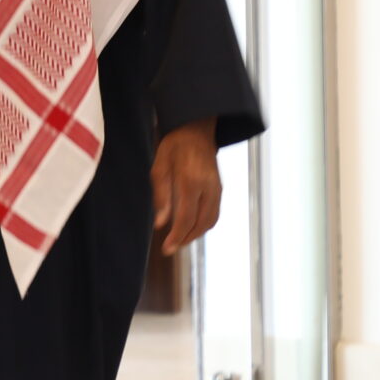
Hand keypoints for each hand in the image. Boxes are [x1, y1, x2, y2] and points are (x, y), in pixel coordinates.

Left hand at [150, 122, 222, 255]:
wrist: (196, 130)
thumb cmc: (174, 147)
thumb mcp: (159, 168)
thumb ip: (161, 196)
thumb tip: (160, 224)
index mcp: (191, 182)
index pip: (186, 218)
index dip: (177, 237)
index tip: (166, 249)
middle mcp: (208, 188)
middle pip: (201, 224)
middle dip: (186, 239)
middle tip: (171, 247)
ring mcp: (217, 188)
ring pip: (210, 221)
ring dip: (196, 234)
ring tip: (179, 239)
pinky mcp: (219, 189)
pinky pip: (214, 213)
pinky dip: (203, 225)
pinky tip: (191, 227)